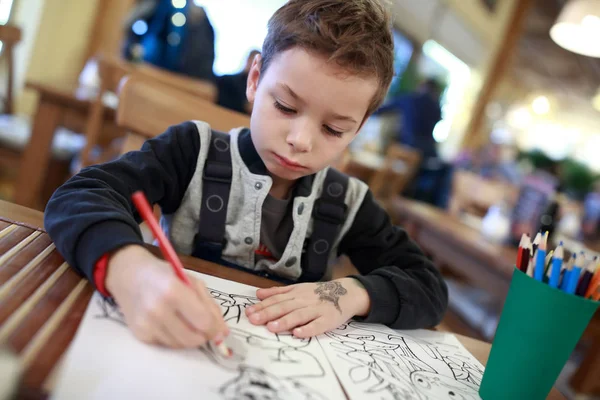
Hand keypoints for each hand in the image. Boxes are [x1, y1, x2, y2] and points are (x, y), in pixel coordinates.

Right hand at [105, 245, 228, 347]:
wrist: (128, 275)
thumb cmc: (164, 275)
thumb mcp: (191, 281)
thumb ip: (210, 306)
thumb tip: (224, 333)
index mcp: (173, 291)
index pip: (203, 322)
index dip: (214, 328)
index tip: (218, 328)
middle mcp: (157, 309)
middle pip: (193, 339)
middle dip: (203, 336)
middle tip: (203, 326)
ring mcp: (146, 324)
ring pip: (180, 345)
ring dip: (188, 337)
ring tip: (184, 320)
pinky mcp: (139, 334)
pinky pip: (166, 344)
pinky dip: (174, 337)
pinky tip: (169, 322)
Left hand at [244, 278, 369, 337]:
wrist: (347, 293)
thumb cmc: (318, 293)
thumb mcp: (298, 289)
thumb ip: (278, 292)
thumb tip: (258, 294)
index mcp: (296, 293)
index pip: (276, 299)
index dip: (262, 306)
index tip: (248, 312)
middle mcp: (304, 301)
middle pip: (284, 307)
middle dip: (268, 313)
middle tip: (254, 320)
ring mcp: (316, 310)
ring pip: (299, 315)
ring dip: (285, 321)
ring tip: (271, 327)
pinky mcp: (328, 320)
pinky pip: (317, 325)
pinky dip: (308, 329)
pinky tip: (298, 333)